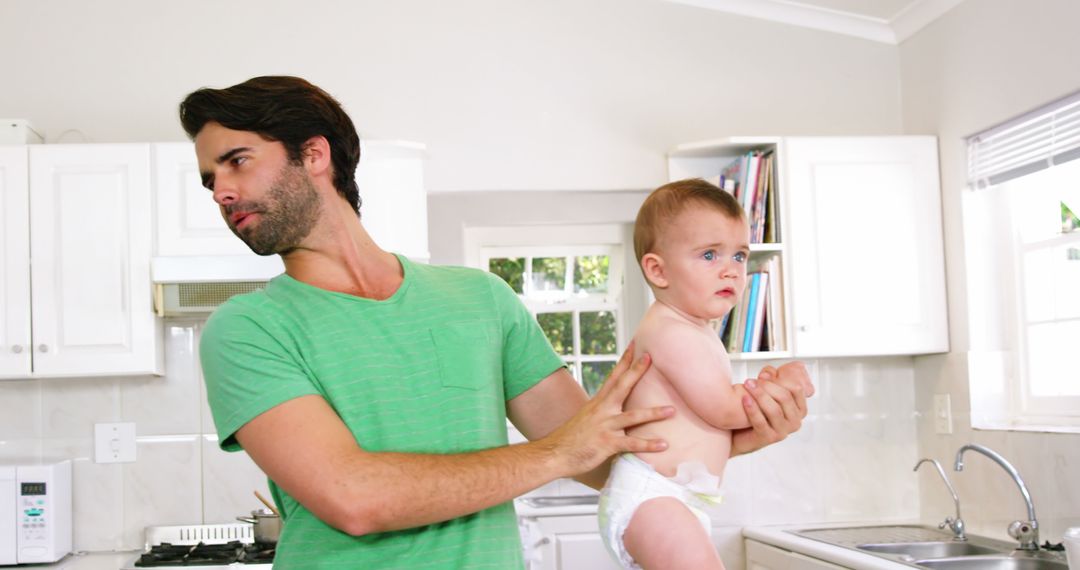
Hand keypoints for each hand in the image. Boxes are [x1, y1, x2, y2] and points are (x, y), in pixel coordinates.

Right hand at [539, 343, 672, 476]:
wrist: (554, 454)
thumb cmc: (571, 438)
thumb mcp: (587, 417)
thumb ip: (602, 410)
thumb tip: (615, 406)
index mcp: (598, 402)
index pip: (613, 376)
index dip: (624, 361)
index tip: (635, 344)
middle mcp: (602, 410)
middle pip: (621, 386)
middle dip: (636, 371)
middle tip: (650, 357)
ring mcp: (604, 426)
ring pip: (632, 416)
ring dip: (653, 413)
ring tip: (671, 410)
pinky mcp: (606, 444)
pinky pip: (631, 443)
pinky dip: (648, 444)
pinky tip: (663, 444)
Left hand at [730, 361, 812, 455]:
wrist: (742, 434)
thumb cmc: (758, 411)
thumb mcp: (767, 392)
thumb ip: (771, 379)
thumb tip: (767, 373)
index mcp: (799, 409)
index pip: (796, 389)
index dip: (780, 379)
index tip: (764, 375)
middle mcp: (794, 422)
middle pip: (784, 398)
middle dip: (767, 386)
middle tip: (751, 380)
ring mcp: (783, 432)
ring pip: (774, 410)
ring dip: (759, 395)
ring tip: (747, 385)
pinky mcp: (768, 438)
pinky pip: (761, 422)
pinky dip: (752, 409)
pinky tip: (745, 399)